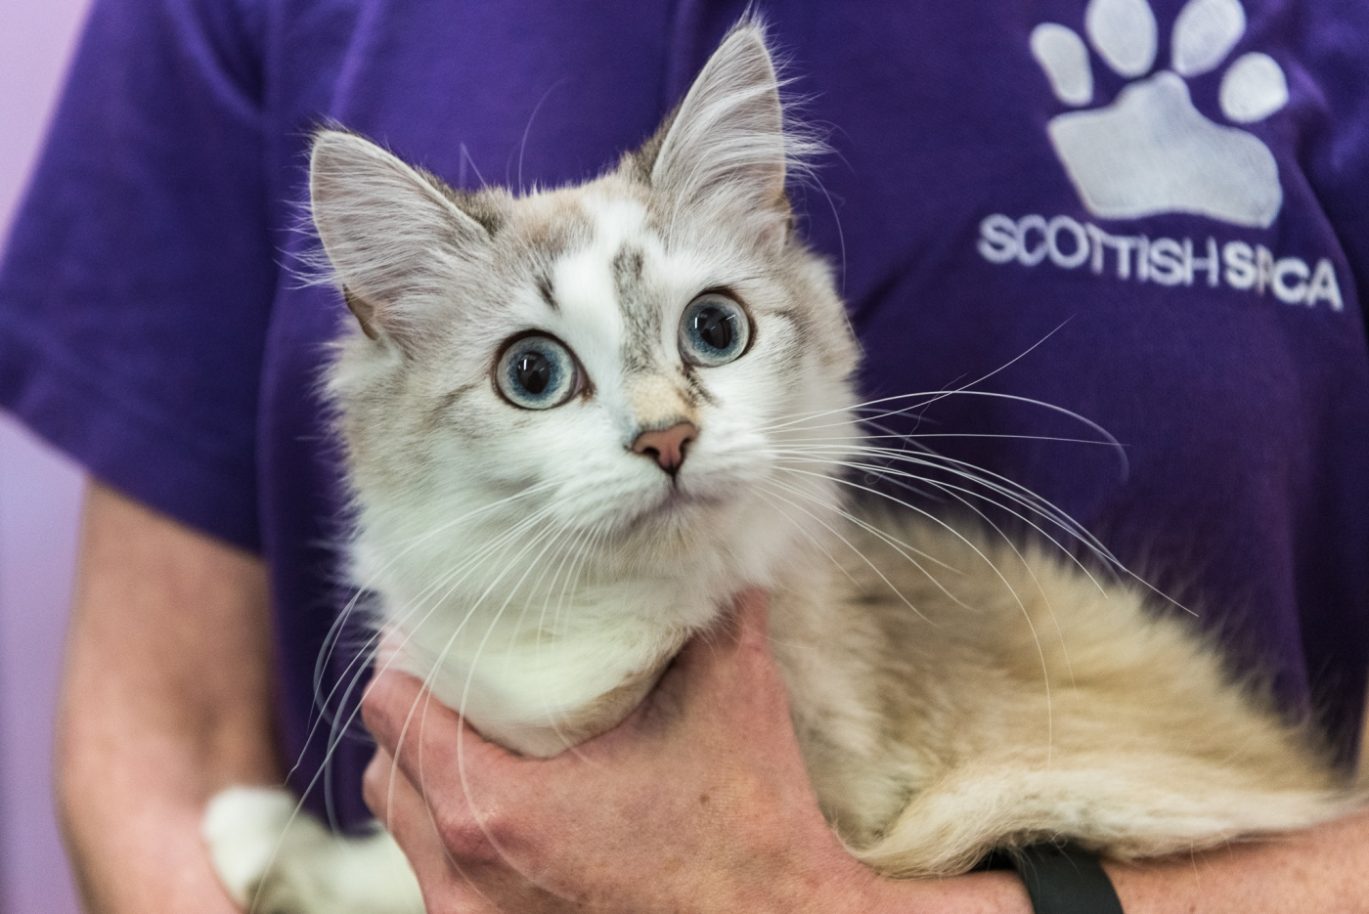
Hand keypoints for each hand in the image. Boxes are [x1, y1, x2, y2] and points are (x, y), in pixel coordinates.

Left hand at [360, 590, 882, 913]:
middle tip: (466, 676)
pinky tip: (519, 802)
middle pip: (385, 769)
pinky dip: (459, 830)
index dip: (411, 657)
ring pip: (408, 829)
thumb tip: (707, 543)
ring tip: (488, 738)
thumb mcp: (731, 693)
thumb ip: (711, 605)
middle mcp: (466, 876)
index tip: (448, 632)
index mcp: (495, 807)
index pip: (389, 708)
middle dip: (419, 715)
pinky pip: (440, 875)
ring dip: (434, 775)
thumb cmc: (751, 827)